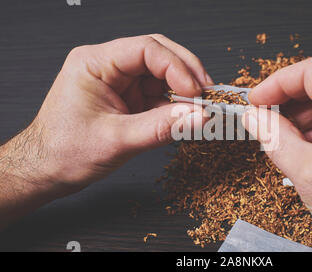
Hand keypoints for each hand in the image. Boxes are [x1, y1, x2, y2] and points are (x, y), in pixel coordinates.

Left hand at [0, 35, 210, 226]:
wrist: (46, 170)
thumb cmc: (64, 152)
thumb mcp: (117, 140)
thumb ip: (161, 127)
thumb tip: (198, 117)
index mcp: (94, 63)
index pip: (146, 49)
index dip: (177, 68)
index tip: (195, 92)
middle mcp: (108, 66)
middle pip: (158, 55)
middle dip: (186, 74)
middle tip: (207, 95)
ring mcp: (119, 81)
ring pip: (162, 74)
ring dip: (183, 91)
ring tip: (199, 109)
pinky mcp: (127, 97)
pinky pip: (158, 93)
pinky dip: (175, 104)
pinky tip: (185, 116)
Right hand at [242, 57, 311, 250]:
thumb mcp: (306, 171)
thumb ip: (273, 137)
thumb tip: (255, 117)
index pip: (311, 72)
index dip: (276, 83)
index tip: (256, 99)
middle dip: (288, 104)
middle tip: (263, 120)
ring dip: (303, 119)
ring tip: (283, 142)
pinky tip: (305, 149)